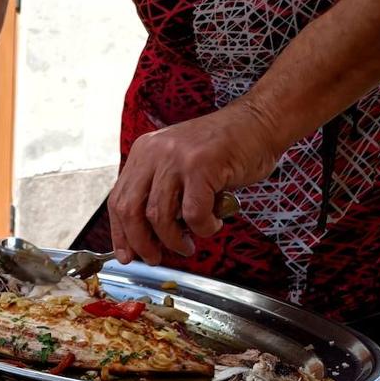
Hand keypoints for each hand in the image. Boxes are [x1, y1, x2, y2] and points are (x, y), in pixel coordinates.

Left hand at [108, 101, 282, 263]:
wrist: (261, 121)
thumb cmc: (225, 150)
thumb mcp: (179, 165)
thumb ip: (161, 192)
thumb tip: (145, 236)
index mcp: (144, 152)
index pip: (118, 200)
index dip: (120, 234)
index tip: (126, 255)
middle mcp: (155, 152)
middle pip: (130, 210)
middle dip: (141, 243)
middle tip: (155, 258)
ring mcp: (177, 158)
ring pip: (160, 216)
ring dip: (174, 240)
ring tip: (188, 245)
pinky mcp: (202, 165)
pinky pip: (194, 213)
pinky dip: (203, 227)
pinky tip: (213, 223)